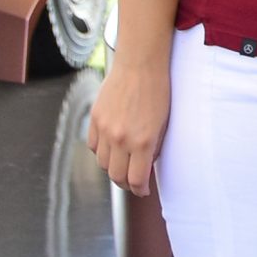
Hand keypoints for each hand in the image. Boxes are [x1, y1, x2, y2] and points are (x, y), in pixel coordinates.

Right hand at [86, 57, 171, 196]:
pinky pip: (93, 146)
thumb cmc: (158, 92)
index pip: (135, 179)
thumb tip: (145, 167)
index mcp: (142, 142)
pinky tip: (111, 150)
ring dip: (113, 169)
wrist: (140, 65)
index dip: (140, 189)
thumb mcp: (163, 125)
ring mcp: (104, 129)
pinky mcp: (94, 119)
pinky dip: (102, 152)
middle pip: (116, 175)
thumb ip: (153, 148)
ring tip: (123, 166)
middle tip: (133, 183)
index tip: (143, 190)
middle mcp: (120, 139)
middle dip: (126, 184)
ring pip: (102, 163)